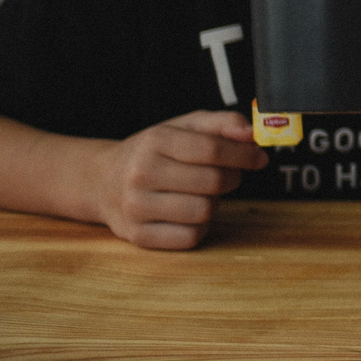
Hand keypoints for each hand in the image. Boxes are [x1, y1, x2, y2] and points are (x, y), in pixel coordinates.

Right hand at [90, 110, 264, 248]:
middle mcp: (141, 174)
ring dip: (214, 203)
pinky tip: (189, 213)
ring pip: (204, 212)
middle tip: (227, 175)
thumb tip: (252, 134)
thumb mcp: (183, 127)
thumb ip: (222, 123)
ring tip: (201, 194)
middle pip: (212, 182)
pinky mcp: (138, 236)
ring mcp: (136, 207)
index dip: (243, 155)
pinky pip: (191, 237)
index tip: (259, 158)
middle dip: (231, 178)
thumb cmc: (153, 152)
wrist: (102, 180)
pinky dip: (200, 226)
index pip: (211, 150)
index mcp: (154, 141)